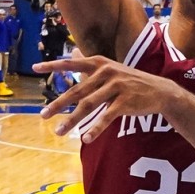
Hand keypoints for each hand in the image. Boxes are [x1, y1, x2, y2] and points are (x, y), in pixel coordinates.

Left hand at [35, 51, 174, 143]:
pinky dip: (95, 128)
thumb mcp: (111, 69)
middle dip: (58, 104)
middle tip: (43, 115)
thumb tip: (74, 55)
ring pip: (88, 106)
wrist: (159, 91)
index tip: (35, 68)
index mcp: (99, 64)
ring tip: (59, 132)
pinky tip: (85, 138)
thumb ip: (92, 67)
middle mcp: (106, 72)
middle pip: (77, 91)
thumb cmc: (130, 82)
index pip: (72, 64)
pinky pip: (106, 117)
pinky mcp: (125, 101)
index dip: (53, 66)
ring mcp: (116, 86)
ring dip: (72, 121)